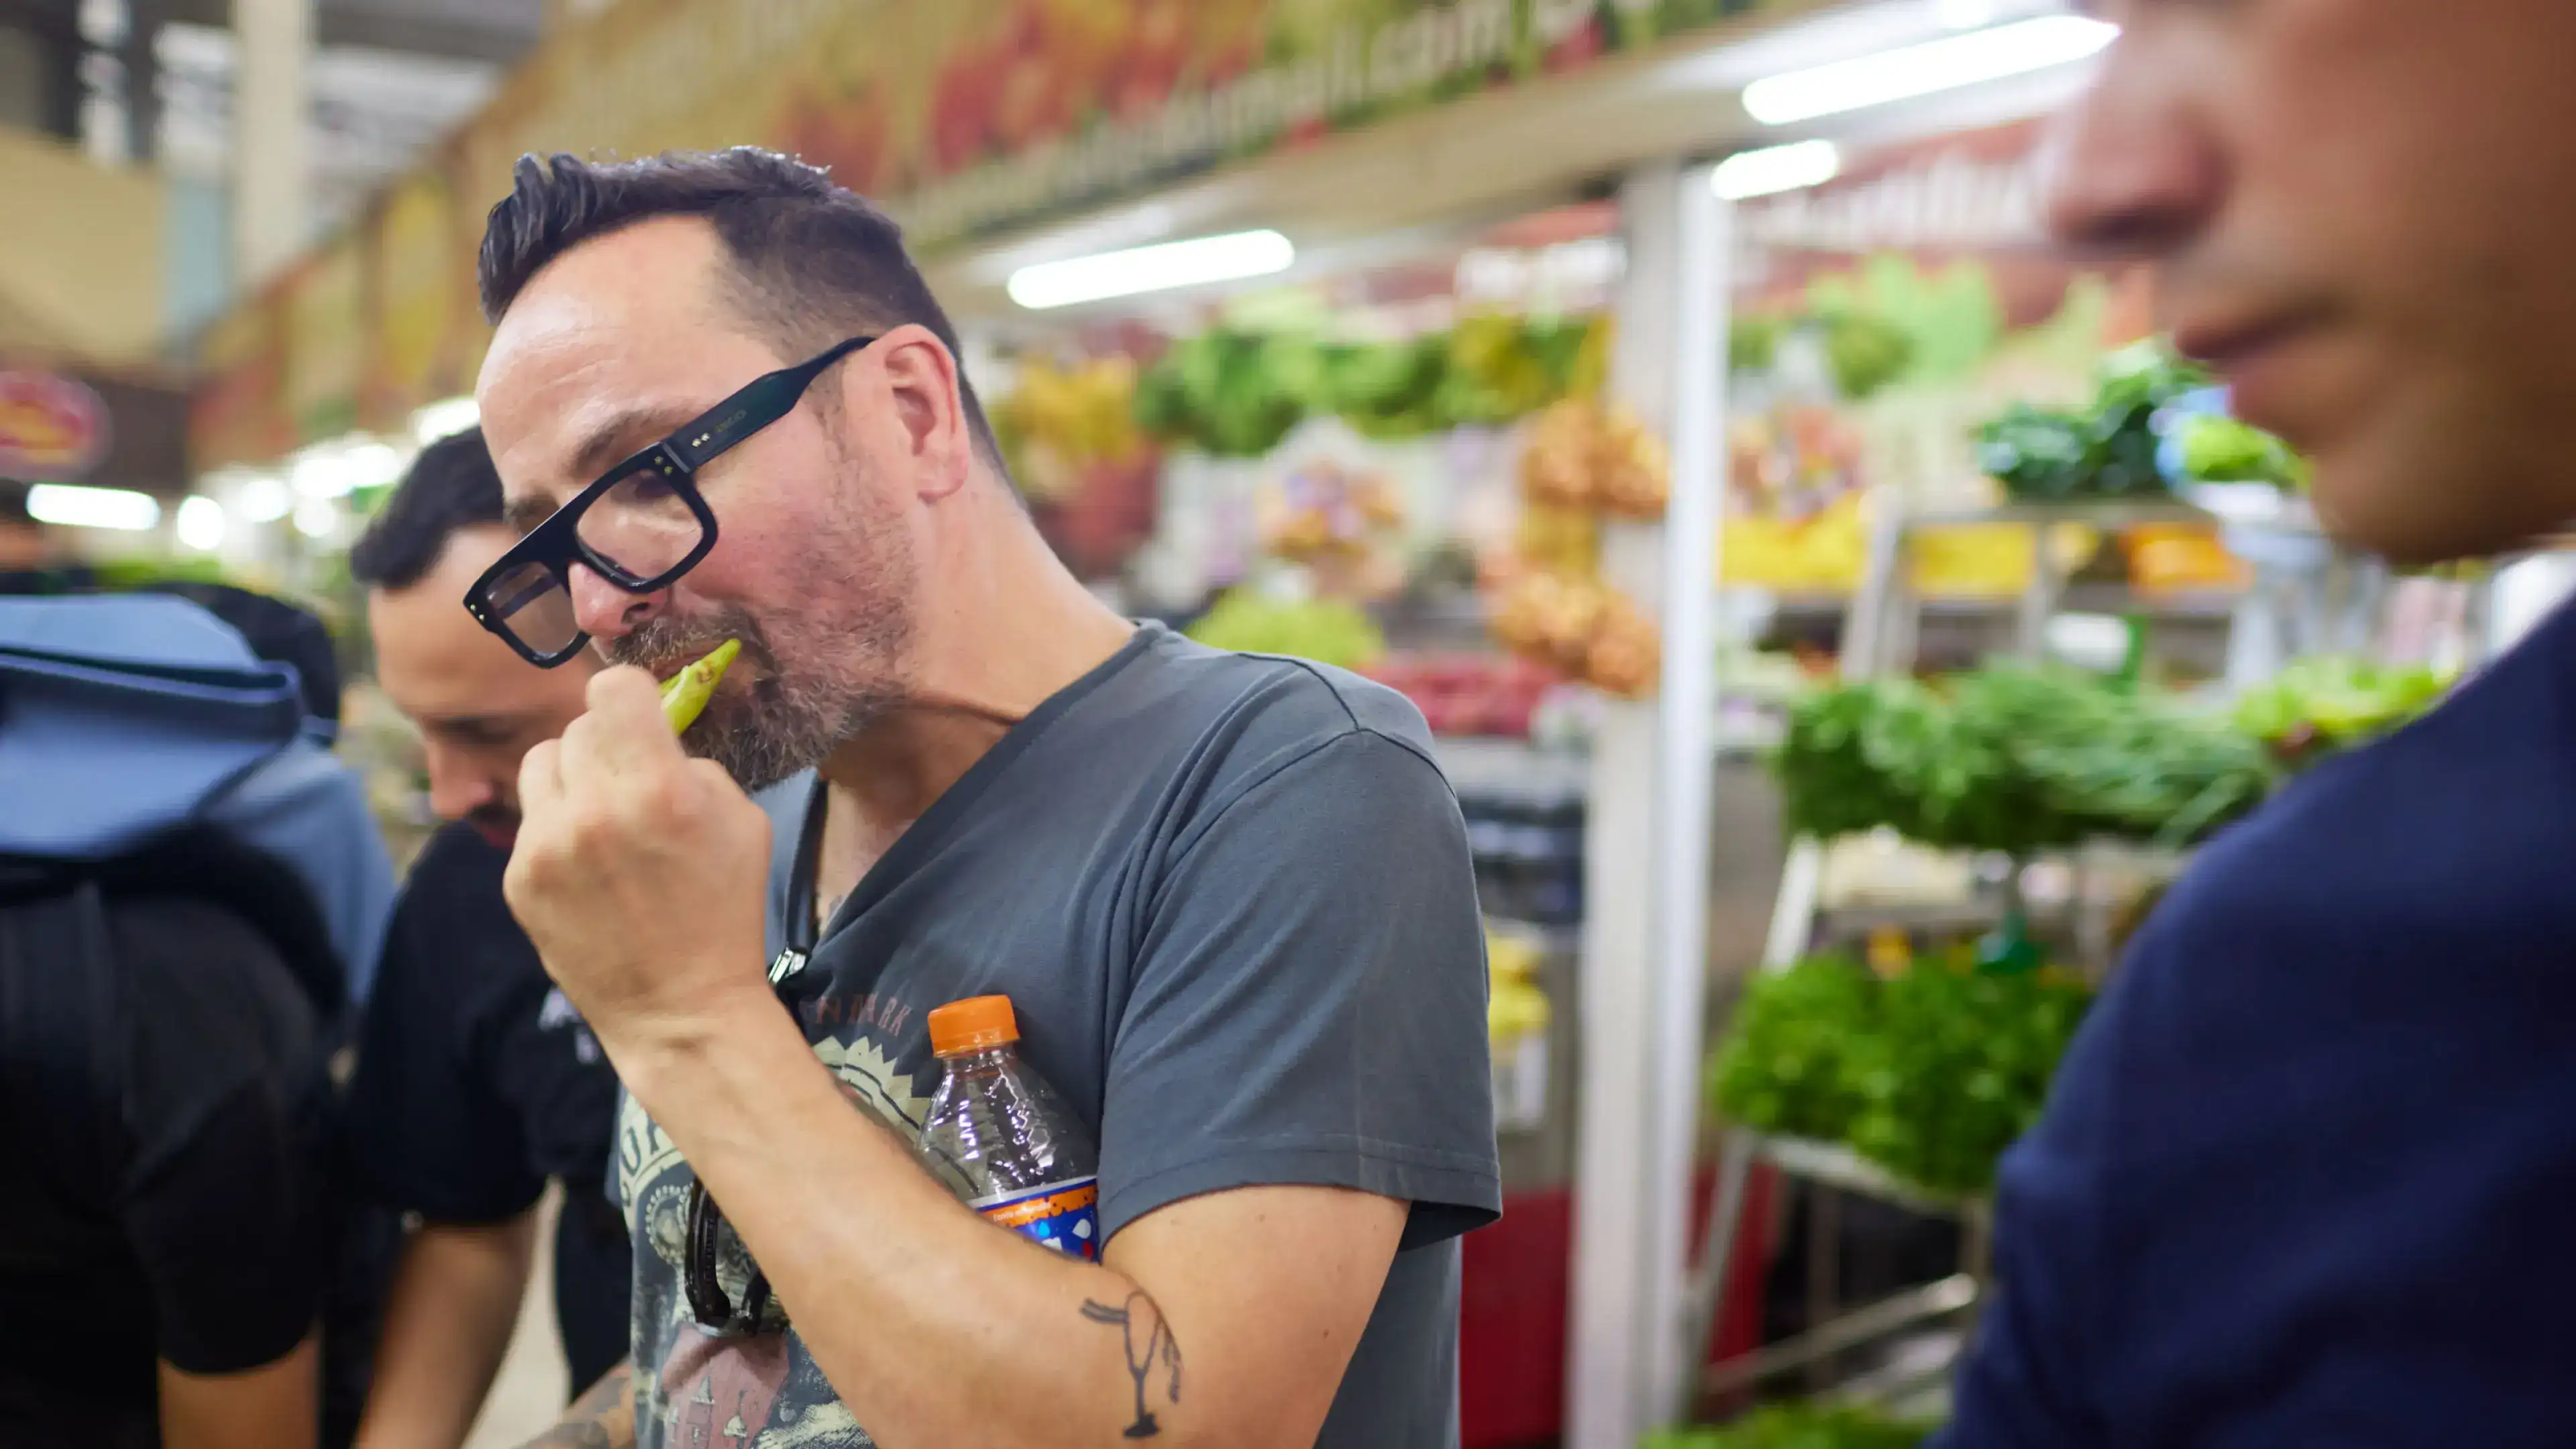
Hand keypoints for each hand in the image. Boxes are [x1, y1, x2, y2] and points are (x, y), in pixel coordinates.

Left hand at [505, 666, 773, 1055]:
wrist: (680, 1007)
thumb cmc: (724, 910)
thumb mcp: (742, 822)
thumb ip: (692, 765)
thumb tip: (652, 735)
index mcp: (659, 789)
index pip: (613, 688)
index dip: (632, 698)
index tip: (643, 719)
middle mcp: (594, 811)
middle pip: (579, 726)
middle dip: (609, 746)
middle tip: (632, 782)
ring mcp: (547, 847)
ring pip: (542, 762)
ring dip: (572, 777)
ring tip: (600, 815)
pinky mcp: (519, 878)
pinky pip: (531, 819)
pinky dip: (558, 828)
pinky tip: (587, 865)